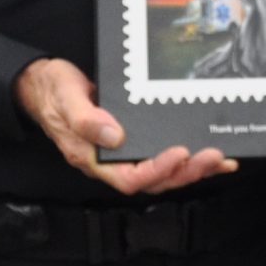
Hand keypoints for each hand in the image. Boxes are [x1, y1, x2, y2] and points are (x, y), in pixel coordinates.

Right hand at [15, 57, 236, 194]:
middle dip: (185, 172)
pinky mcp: (134, 139)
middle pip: (153, 180)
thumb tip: (114, 136)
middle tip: (212, 156)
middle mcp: (112, 161)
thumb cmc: (54, 93)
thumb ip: (86, 120)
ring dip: (192, 169)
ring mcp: (124, 152)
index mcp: (93, 159)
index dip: (157, 170)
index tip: (180, 153)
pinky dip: (188, 158)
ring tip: (219, 159)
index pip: (130, 178)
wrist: (46, 85)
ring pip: (163, 172)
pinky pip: (162, 154)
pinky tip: (210, 154)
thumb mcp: (66, 100)